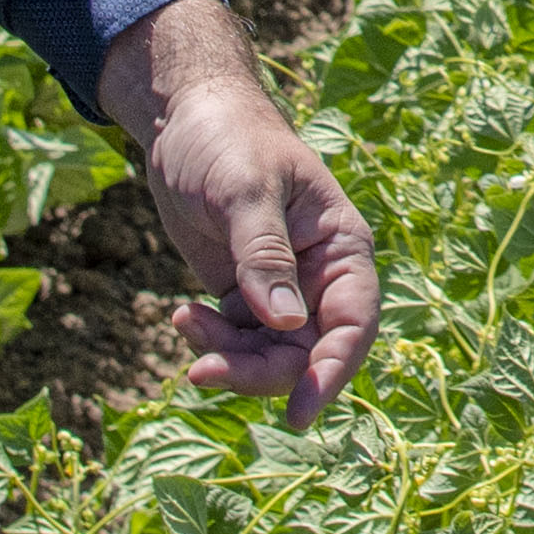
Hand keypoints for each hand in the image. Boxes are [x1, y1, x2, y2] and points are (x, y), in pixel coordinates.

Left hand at [111, 0, 386, 423]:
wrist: (187, 118)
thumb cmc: (228, 140)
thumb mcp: (244, 191)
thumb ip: (265, 257)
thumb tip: (283, 324)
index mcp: (342, 248)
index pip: (352, 324)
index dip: (332, 373)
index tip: (300, 415)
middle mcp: (320, 277)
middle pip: (306, 353)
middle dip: (258, 371)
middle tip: (201, 369)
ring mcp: (283, 290)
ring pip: (269, 356)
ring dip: (228, 356)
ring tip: (183, 321)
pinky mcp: (246, 294)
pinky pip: (237, 341)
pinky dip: (210, 340)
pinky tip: (180, 314)